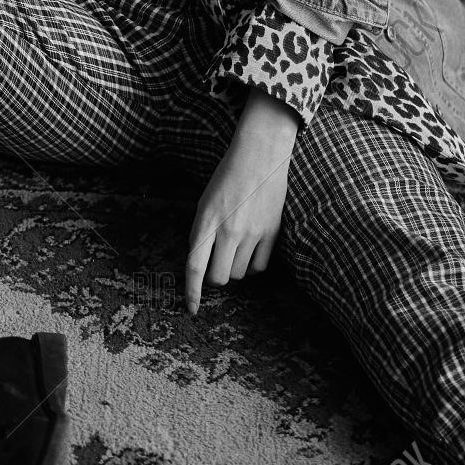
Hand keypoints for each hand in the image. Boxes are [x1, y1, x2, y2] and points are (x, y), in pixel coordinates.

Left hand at [184, 90, 298, 314]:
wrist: (259, 155)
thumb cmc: (227, 177)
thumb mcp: (204, 203)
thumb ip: (202, 233)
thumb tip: (200, 265)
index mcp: (207, 220)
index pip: (195, 266)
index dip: (192, 292)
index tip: (191, 309)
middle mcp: (229, 230)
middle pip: (219, 277)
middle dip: (215, 277)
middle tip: (216, 262)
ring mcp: (253, 233)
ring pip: (240, 274)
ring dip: (234, 267)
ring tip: (235, 245)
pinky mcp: (272, 233)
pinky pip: (260, 267)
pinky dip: (253, 264)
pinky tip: (251, 247)